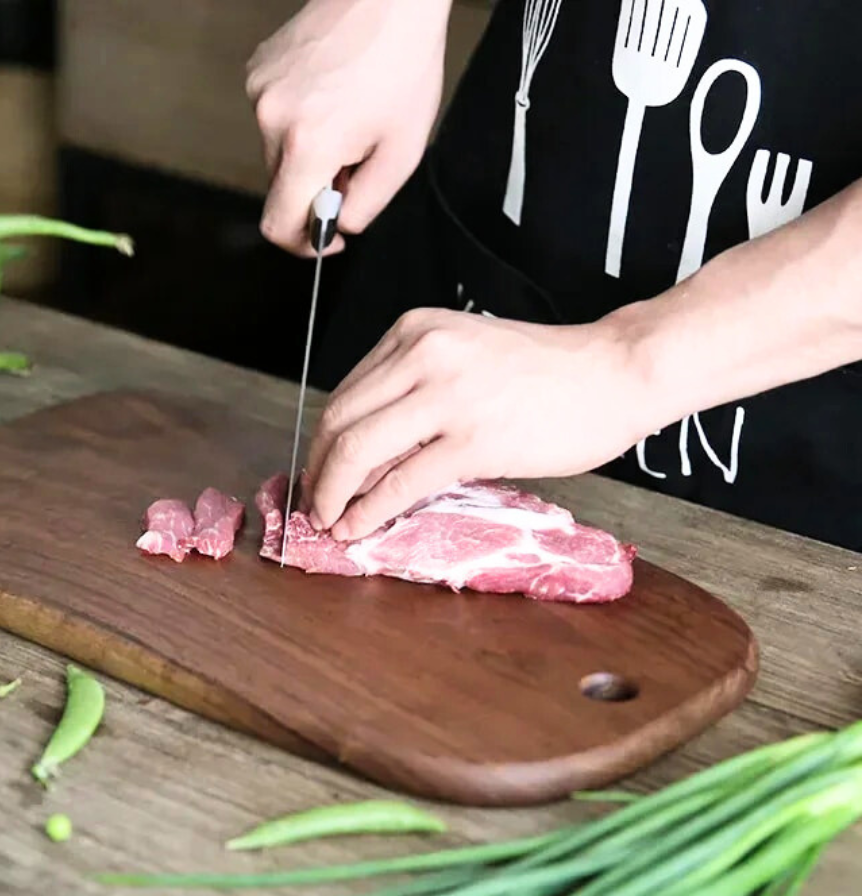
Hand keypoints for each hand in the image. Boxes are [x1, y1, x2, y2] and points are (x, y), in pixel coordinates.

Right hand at [246, 0, 451, 255]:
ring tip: (345, 120)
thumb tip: (338, 226)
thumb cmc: (402, 64)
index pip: (278, 224)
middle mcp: (272, 119)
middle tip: (354, 162)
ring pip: (277, 155)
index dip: (303, 243)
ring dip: (308, 154)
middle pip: (281, 189)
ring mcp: (260, 92)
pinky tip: (329, 97)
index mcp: (308, 145)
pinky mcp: (256, 73)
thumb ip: (366, 206)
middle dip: (315, 189)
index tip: (326, 236)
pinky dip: (299, 122)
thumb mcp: (402, 153)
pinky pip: (273, 121)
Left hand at [302, 308, 661, 540]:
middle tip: (314, 503)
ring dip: (332, 494)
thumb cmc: (548, 371)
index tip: (319, 471)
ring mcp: (448, 396)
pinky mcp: (474, 440)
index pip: (346, 392)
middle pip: (340, 421)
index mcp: (415, 332)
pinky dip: (369, 511)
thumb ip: (415, 392)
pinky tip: (358, 528)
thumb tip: (368, 451)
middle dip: (318, 471)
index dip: (323, 441)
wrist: (616, 372)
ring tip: (328, 521)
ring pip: (359, 451)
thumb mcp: (465, 358)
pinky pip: (401, 482)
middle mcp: (423, 354)